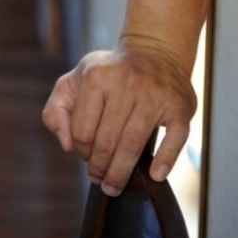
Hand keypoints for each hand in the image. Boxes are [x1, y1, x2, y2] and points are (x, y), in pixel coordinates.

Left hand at [41, 35, 196, 195]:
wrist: (155, 51)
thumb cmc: (109, 73)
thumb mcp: (75, 79)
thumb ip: (57, 108)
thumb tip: (66, 144)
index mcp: (97, 77)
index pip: (82, 131)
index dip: (81, 150)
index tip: (85, 155)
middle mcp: (126, 83)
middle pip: (106, 143)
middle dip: (99, 168)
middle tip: (99, 180)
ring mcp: (155, 95)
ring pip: (133, 146)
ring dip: (121, 174)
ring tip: (114, 186)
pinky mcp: (179, 107)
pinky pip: (174, 140)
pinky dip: (165, 161)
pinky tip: (155, 175)